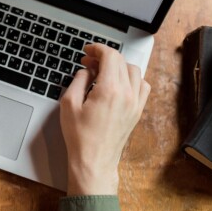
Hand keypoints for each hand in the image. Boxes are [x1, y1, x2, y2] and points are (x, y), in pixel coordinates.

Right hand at [59, 44, 150, 195]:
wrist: (94, 161)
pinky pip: (142, 86)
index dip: (97, 49)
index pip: (110, 56)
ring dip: (118, 66)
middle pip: (121, 61)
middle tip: (89, 62)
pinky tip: (117, 83)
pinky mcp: (138, 111)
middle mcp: (127, 94)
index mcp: (110, 90)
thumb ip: (78, 80)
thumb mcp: (69, 103)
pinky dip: (131, 79)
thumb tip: (86, 70)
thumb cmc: (80, 137)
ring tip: (102, 72)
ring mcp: (135, 103)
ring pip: (134, 71)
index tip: (88, 51)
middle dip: (104, 57)